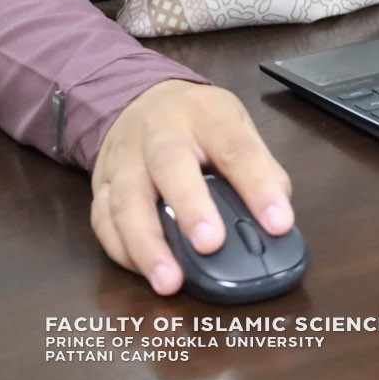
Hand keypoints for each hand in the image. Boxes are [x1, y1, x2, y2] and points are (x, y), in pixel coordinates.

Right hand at [89, 79, 293, 295]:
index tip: (278, 223)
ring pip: (127, 199)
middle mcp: (159, 132)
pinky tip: (144, 273)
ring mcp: (124, 158)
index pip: (235, 147)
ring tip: (170, 281)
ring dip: (147, 244)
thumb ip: (258, 166)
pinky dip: (121, 251)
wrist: (141, 98)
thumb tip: (278, 217)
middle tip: (211, 245)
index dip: (258, 186)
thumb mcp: (235, 124)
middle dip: (190, 207)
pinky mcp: (99, 184)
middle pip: (170, 164)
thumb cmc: (196, 120)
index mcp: (205, 115)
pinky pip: (102, 221)